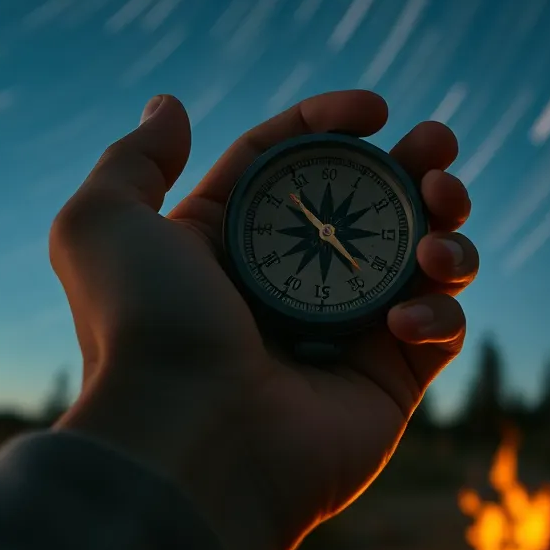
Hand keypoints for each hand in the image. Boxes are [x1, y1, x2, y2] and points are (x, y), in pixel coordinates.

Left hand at [48, 91, 477, 549]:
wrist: (189, 444)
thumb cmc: (145, 330)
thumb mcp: (103, 224)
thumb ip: (135, 158)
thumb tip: (169, 104)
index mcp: (233, 241)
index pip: (295, 161)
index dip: (335, 123)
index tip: (378, 108)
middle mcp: (294, 281)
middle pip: (373, 202)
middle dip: (416, 166)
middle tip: (438, 149)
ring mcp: (346, 331)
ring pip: (421, 257)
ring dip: (445, 228)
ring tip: (440, 226)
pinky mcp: (388, 381)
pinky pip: (441, 328)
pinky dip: (440, 310)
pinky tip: (406, 317)